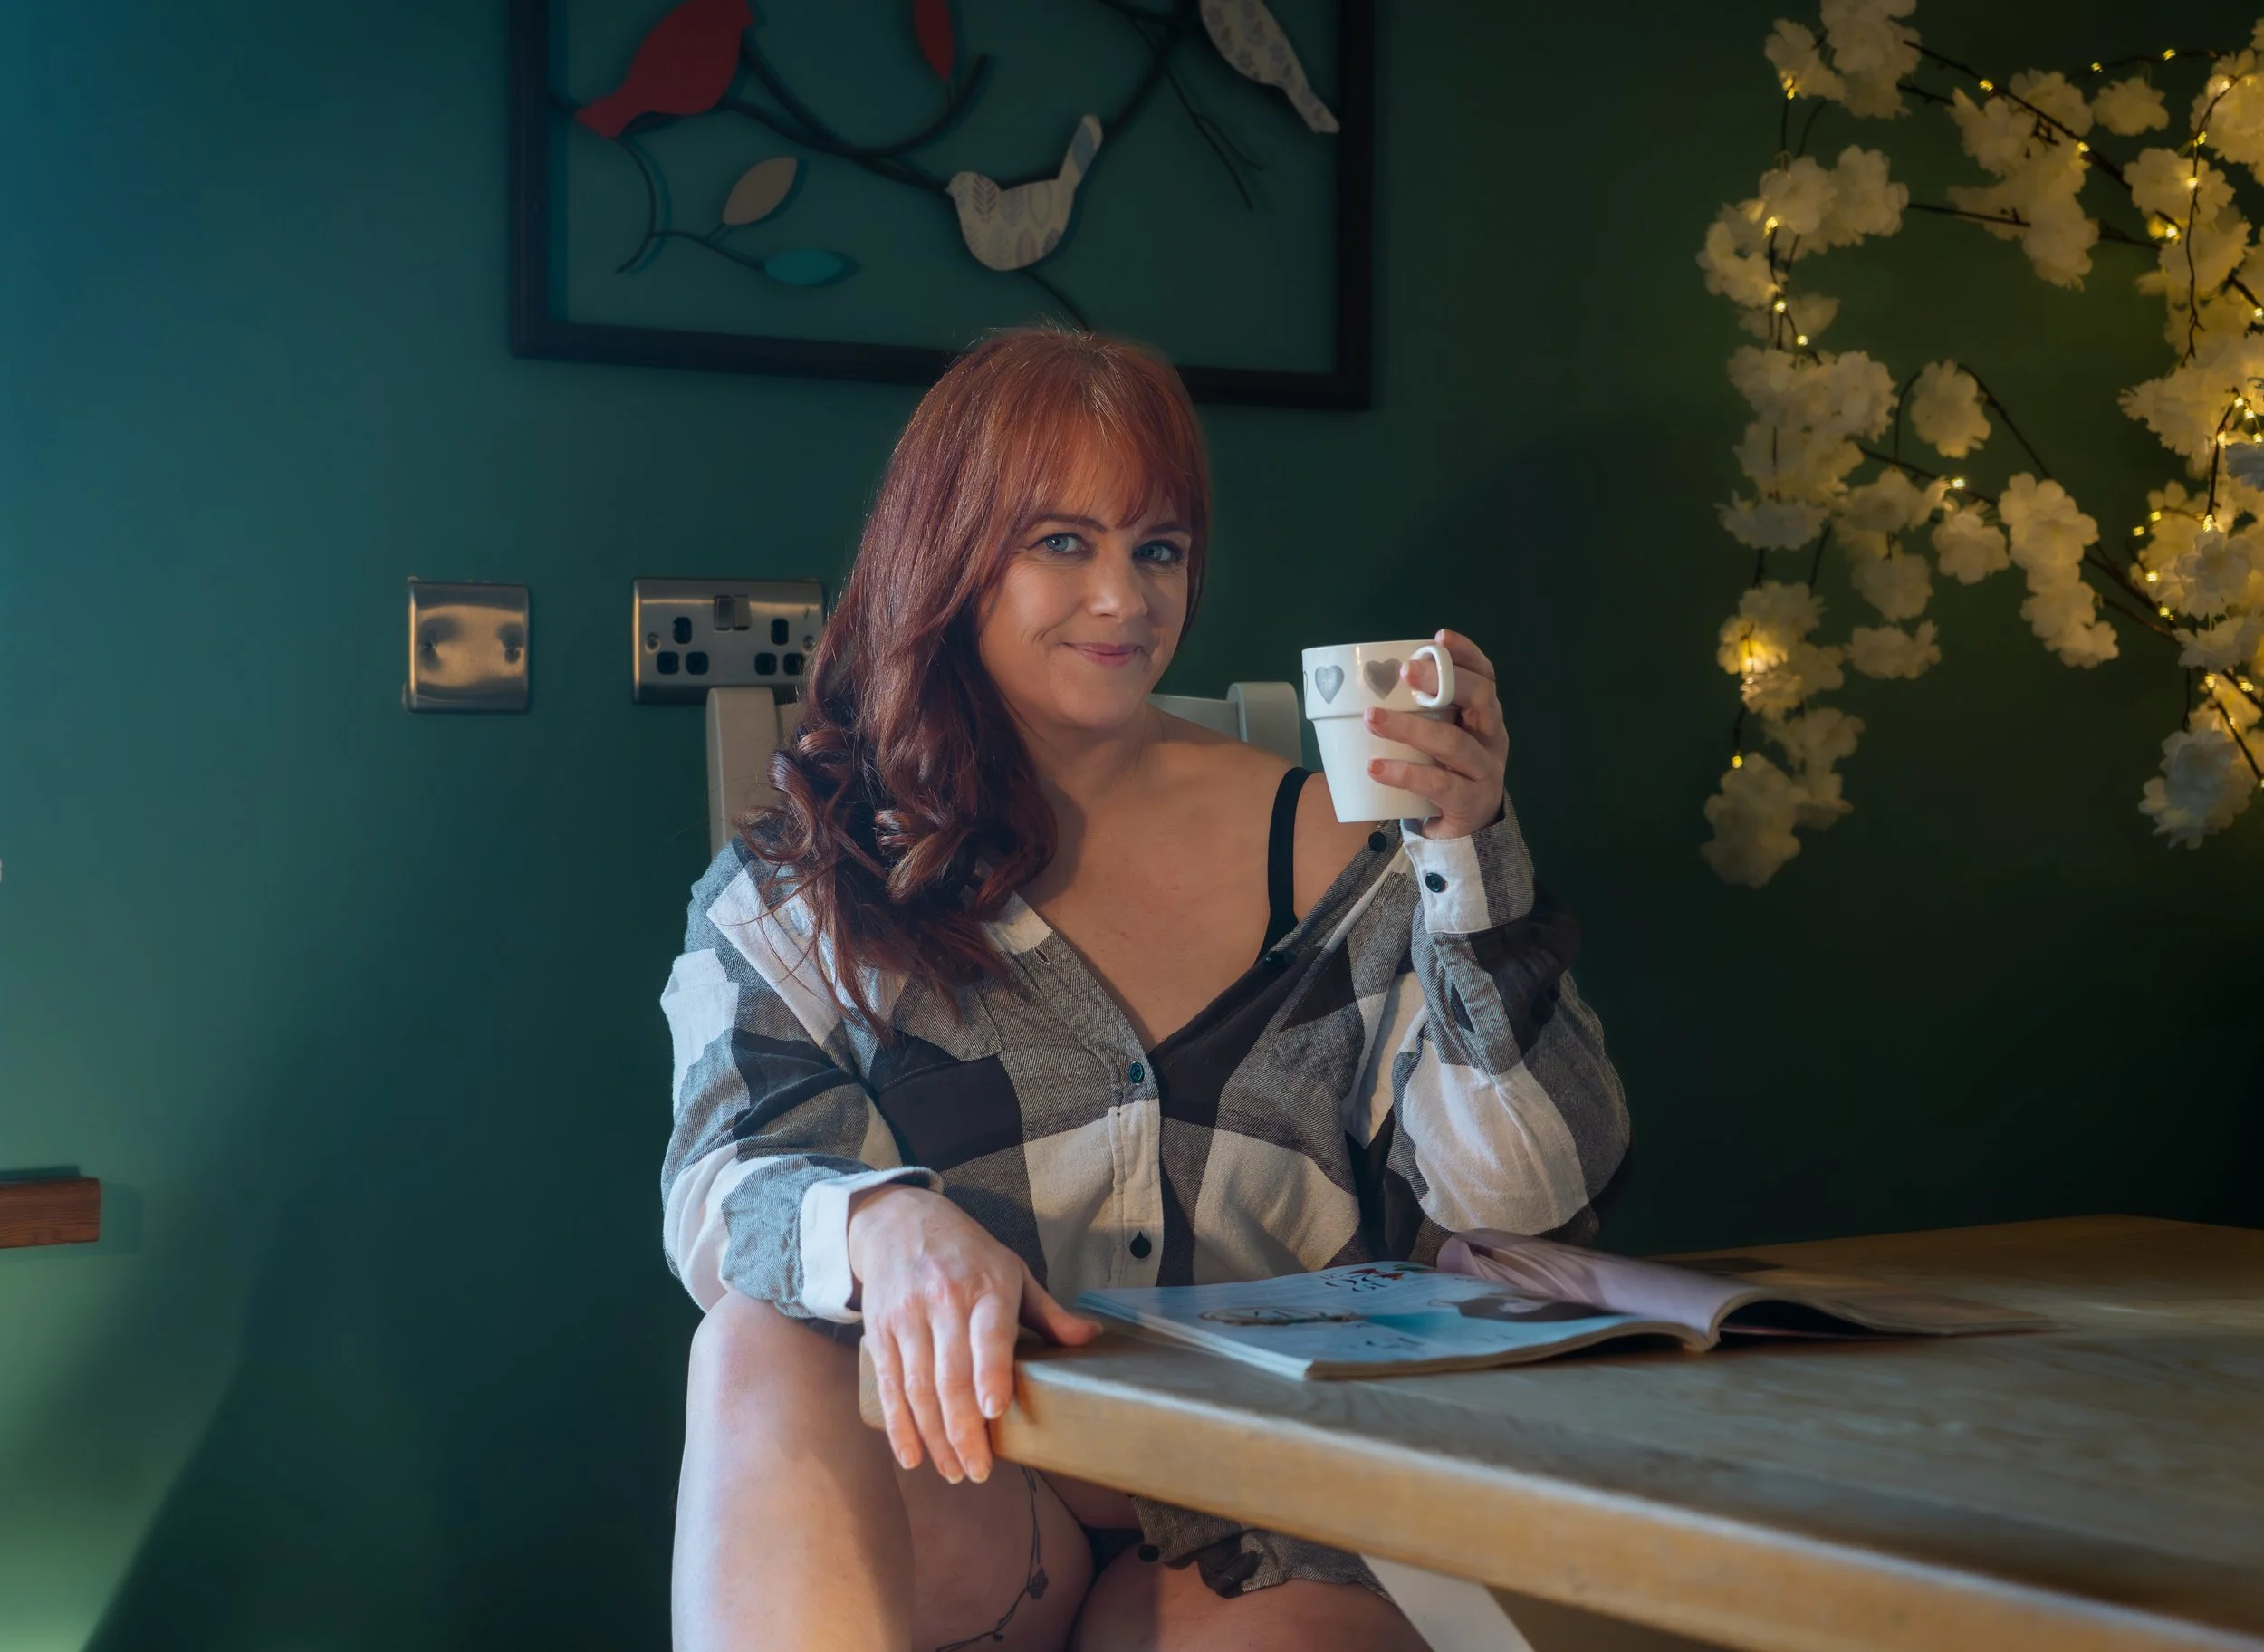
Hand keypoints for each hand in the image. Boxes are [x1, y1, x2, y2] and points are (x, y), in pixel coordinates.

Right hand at [847, 1184, 1099, 1484]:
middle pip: (949, 1374)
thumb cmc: (966, 1252)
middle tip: (978, 1471)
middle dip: (962, 1429)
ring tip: (954, 1471)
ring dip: (934, 1436)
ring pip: (918, 1387)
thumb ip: (1048, 1312)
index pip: (987, 1333)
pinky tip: (912, 1457)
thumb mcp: (1012, 1270)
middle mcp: (943, 1301)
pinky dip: (898, 1425)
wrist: (897, 1221)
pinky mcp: (880, 1330)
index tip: (993, 1411)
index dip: (989, 1373)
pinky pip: (889, 1385)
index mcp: (986, 1286)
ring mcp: (907, 1317)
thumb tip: (1091, 1337)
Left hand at [1363, 629, 1508, 840]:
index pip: (1486, 677)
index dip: (1467, 655)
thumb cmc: (1442, 775)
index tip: (1438, 638)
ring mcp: (1485, 772)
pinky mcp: (1469, 803)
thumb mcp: (1436, 739)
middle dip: (1443, 680)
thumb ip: (1419, 715)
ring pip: (1453, 742)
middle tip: (1405, 671)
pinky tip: (1376, 767)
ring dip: (1410, 727)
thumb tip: (1362, 684)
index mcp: (1485, 718)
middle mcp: (1492, 739)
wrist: (1462, 835)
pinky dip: (1404, 773)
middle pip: (1481, 699)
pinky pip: (1438, 784)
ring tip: (1372, 718)